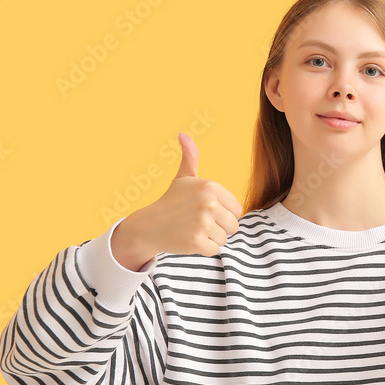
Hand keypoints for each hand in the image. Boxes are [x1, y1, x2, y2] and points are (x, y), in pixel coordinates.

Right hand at [110, 132, 243, 270]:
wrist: (148, 226)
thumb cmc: (171, 201)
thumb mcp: (183, 178)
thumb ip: (190, 157)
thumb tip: (183, 134)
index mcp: (210, 187)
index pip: (236, 209)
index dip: (222, 213)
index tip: (203, 211)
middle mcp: (208, 203)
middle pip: (233, 226)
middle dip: (218, 228)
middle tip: (197, 223)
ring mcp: (202, 223)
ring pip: (224, 239)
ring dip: (210, 239)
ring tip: (192, 230)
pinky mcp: (196, 241)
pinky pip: (214, 250)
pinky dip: (203, 249)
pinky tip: (189, 240)